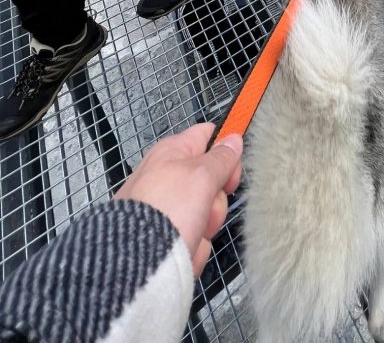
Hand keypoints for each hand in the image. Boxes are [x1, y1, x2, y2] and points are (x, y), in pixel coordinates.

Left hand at [115, 123, 242, 276]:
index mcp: (172, 152)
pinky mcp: (165, 237)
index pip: (206, 136)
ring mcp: (166, 209)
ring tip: (190, 233)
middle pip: (211, 180)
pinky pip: (194, 236)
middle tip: (206, 206)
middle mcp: (168, 177)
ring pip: (206, 212)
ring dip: (206, 225)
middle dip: (216, 198)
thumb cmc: (168, 208)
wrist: (135, 263)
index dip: (224, 149)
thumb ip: (221, 158)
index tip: (232, 169)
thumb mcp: (201, 176)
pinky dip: (192, 246)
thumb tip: (234, 138)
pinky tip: (181, 251)